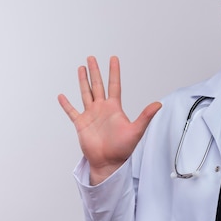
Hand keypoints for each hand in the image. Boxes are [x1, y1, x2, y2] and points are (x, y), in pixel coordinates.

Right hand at [58, 56, 161, 184]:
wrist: (109, 162)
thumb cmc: (123, 149)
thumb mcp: (136, 130)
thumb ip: (145, 116)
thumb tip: (159, 104)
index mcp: (114, 108)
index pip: (114, 85)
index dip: (113, 72)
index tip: (113, 58)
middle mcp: (102, 108)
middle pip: (97, 85)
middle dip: (95, 71)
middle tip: (91, 58)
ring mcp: (91, 115)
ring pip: (85, 94)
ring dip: (82, 81)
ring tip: (80, 68)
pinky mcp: (81, 124)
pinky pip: (72, 112)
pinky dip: (66, 104)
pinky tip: (61, 96)